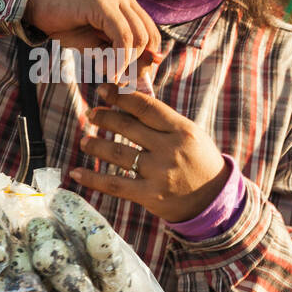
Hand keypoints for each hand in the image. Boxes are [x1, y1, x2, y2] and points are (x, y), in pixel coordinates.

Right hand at [24, 0, 160, 80]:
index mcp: (125, 2)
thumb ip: (115, 52)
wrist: (34, 2)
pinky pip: (122, 36)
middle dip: (140, 65)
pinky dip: (119, 59)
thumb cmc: (62, 23)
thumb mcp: (94, 42)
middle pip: (148, 36)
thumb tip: (136, 75)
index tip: (136, 79)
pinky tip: (108, 71)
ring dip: (127, 64)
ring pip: (138, 37)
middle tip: (123, 82)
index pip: (150, 33)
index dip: (148, 59)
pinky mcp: (102, 3)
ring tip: (110, 75)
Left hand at [70, 84, 228, 221]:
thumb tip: (123, 105)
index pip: (145, 107)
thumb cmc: (197, 161)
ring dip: (95, 145)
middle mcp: (170, 149)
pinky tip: (76, 173)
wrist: (215, 200)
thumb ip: (161, 122)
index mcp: (181, 130)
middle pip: (128, 127)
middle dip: (104, 118)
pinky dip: (92, 179)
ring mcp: (159, 173)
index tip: (103, 91)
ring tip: (84, 141)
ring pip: (117, 154)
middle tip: (91, 114)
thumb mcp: (188, 135)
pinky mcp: (149, 195)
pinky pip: (115, 185)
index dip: (120, 96)